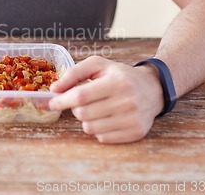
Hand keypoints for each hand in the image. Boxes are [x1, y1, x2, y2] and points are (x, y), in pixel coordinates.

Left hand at [49, 56, 163, 142]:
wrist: (152, 88)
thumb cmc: (119, 75)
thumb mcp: (98, 65)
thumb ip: (73, 73)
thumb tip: (54, 89)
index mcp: (117, 82)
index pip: (81, 96)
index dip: (62, 100)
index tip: (52, 102)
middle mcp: (127, 101)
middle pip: (83, 113)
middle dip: (76, 108)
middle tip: (83, 101)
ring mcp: (132, 119)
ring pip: (90, 128)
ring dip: (86, 119)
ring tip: (97, 108)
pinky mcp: (135, 133)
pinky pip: (102, 138)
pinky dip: (98, 129)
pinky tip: (107, 117)